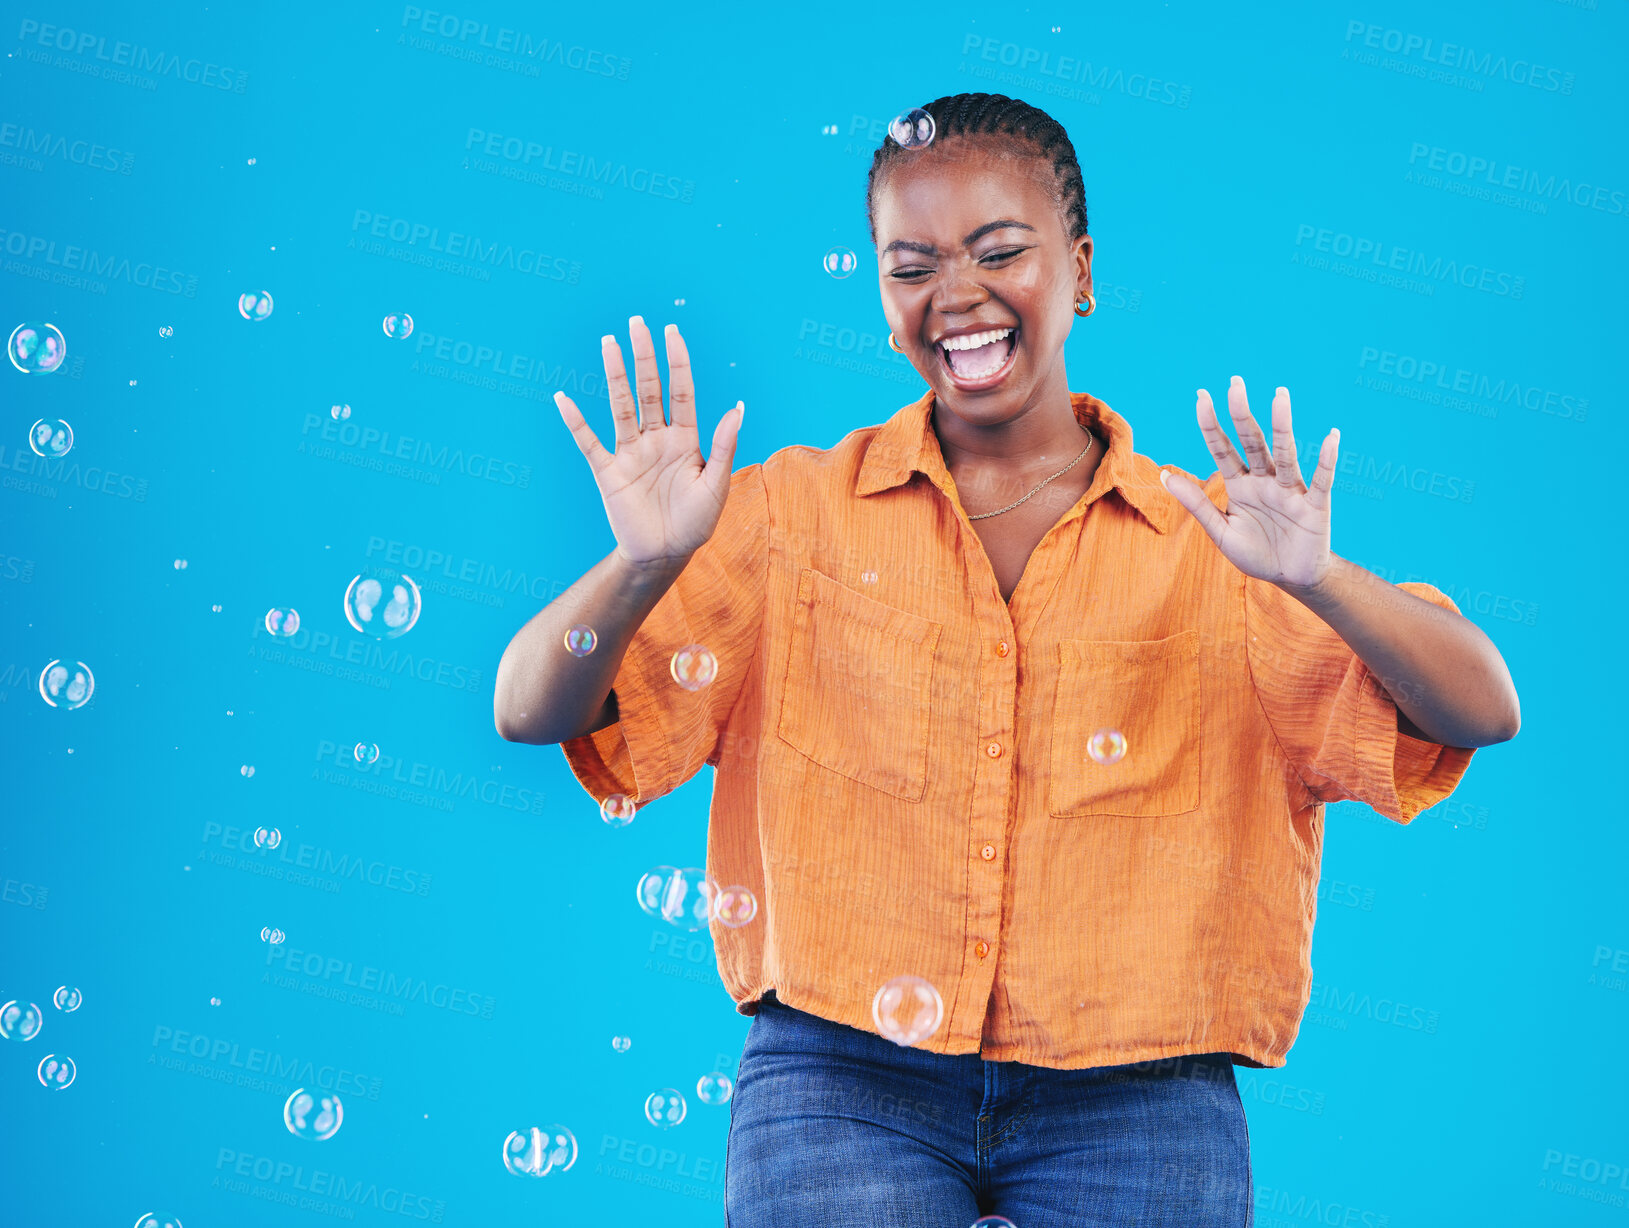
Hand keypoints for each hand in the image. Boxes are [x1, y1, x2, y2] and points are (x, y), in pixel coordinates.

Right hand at [554, 316, 744, 568]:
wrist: (665, 555)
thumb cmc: (695, 522)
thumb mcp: (716, 485)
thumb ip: (724, 446)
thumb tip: (738, 407)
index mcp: (685, 439)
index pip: (681, 391)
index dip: (677, 362)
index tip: (672, 330)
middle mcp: (656, 438)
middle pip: (648, 389)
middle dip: (644, 356)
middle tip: (637, 322)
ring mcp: (631, 452)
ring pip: (621, 406)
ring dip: (615, 375)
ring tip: (608, 343)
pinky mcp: (609, 472)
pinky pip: (589, 442)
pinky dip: (576, 422)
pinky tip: (563, 399)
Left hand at [1159, 377, 1336, 591]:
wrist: (1290, 579)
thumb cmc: (1256, 553)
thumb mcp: (1220, 531)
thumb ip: (1197, 504)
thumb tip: (1165, 475)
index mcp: (1240, 485)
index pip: (1221, 448)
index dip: (1210, 424)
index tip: (1201, 396)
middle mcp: (1264, 480)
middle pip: (1251, 442)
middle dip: (1242, 413)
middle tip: (1234, 382)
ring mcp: (1290, 491)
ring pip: (1285, 453)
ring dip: (1282, 426)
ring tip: (1280, 396)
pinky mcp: (1315, 506)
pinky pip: (1322, 480)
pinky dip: (1327, 460)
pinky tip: (1331, 437)